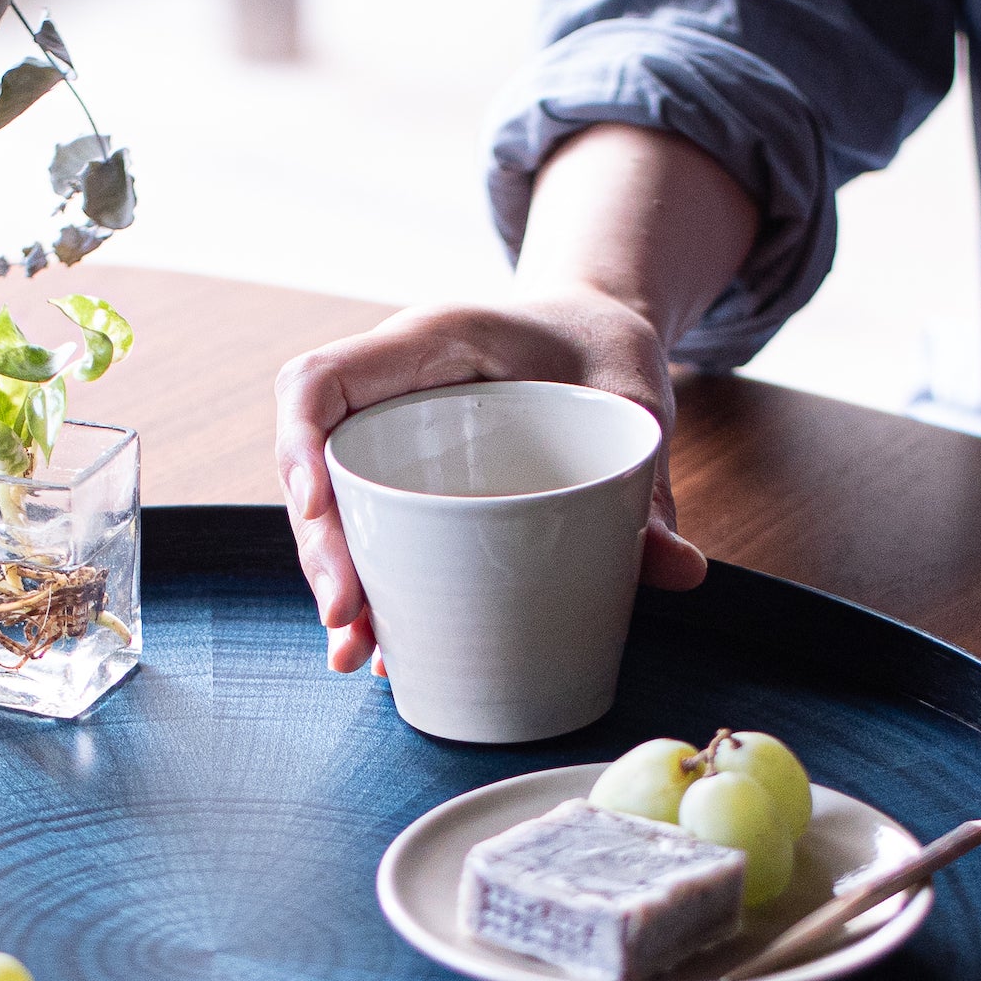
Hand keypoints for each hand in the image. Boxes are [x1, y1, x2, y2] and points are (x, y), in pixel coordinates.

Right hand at [274, 292, 706, 674]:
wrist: (596, 329)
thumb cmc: (604, 348)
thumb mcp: (635, 401)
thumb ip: (650, 485)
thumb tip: (682, 572)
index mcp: (430, 343)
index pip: (321, 380)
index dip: (299, 444)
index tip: (313, 512)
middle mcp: (391, 389)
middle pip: (316, 461)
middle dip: (320, 547)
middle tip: (347, 619)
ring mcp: (390, 436)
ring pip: (331, 505)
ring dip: (333, 580)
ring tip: (354, 651)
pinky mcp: (403, 477)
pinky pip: (364, 527)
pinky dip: (366, 586)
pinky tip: (377, 648)